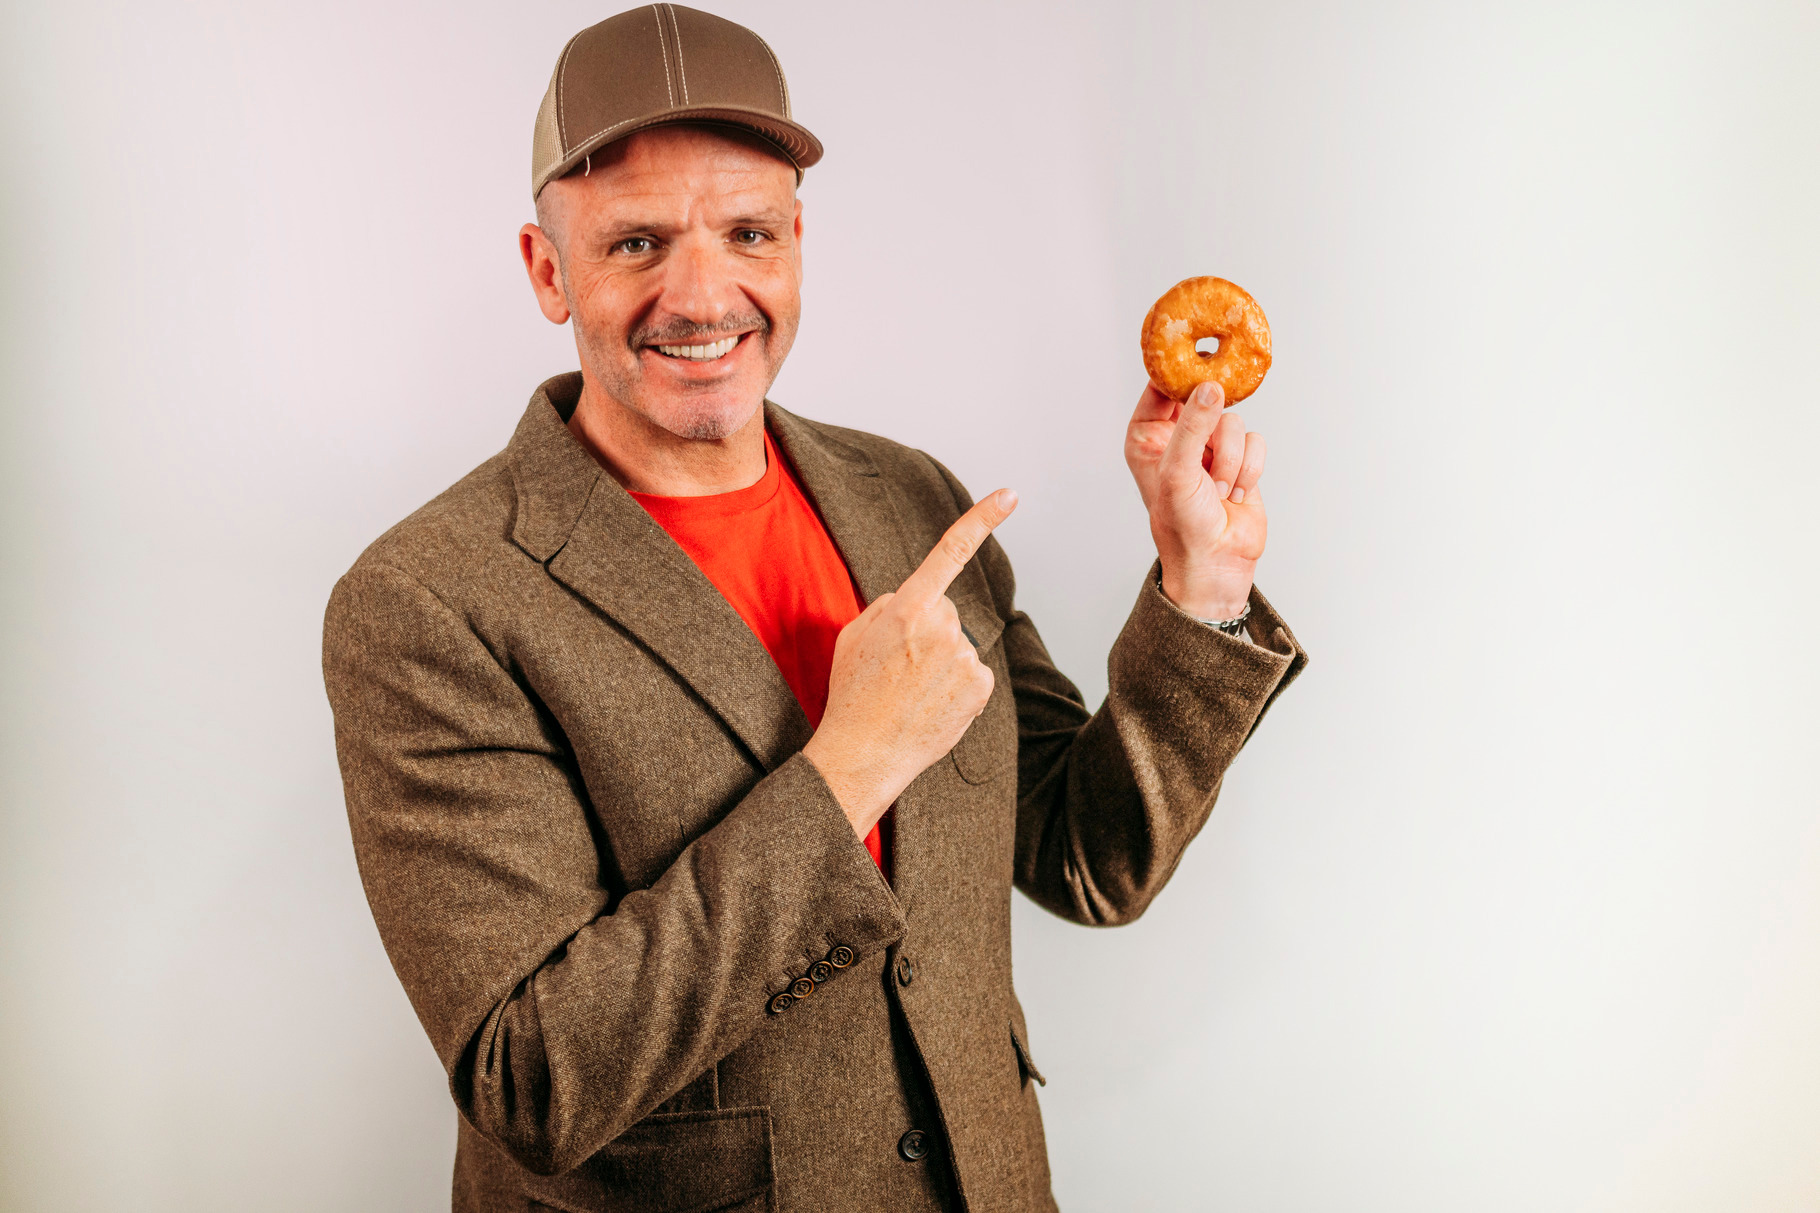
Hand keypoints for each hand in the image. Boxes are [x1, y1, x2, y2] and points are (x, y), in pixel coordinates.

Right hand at [802, 489, 1018, 837]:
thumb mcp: (853, 635)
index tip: (1009, 495)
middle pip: (945, 613)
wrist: (862, 755)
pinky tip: (931, 706)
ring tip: (911, 693)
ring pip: (958, 647)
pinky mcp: (980, 686)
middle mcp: (940, 627)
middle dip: (927, 633)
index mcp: (906, 608)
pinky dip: (957, 688)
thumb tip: (914, 597)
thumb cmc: (852, 695)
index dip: (981, 520)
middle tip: (898, 669)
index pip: (949, 552)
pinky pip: (973, 674)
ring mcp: (964, 657)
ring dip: (941, 664)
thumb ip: (888, 605)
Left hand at [1124, 380, 1266, 619]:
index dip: (1180, 372)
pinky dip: (1250, 469)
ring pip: (1234, 421)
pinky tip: (1236, 494)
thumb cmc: (1183, 524)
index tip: (1201, 359)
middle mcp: (1177, 438)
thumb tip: (1211, 387)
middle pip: (1204, 397)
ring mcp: (1210, 448)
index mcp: (1147, 436)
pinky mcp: (1240, 459)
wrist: (1216, 563)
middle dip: (1212, 426)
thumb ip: (1192, 426)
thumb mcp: (1178, 471)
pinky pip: (1255, 441)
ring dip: (1231, 459)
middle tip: (1212, 441)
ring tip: (1220, 489)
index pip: (1161, 388)